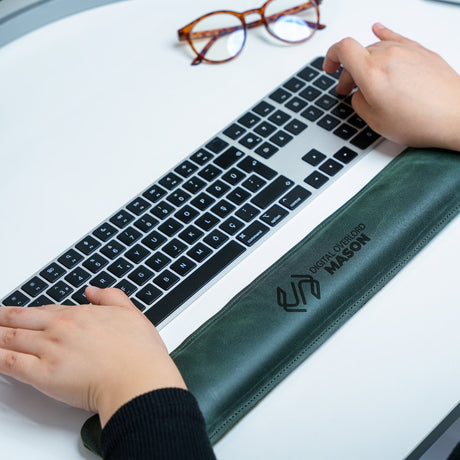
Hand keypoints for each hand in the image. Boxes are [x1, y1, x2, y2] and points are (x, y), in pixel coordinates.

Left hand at [0, 287, 185, 426]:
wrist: (139, 379)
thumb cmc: (138, 352)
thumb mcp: (131, 313)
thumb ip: (111, 297)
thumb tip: (93, 290)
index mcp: (79, 314)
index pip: (44, 311)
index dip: (27, 314)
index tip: (15, 315)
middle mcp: (61, 328)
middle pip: (20, 319)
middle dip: (1, 318)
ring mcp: (50, 350)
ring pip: (10, 338)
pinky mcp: (43, 375)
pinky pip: (9, 363)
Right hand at [323, 23, 459, 149]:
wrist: (455, 117)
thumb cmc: (420, 120)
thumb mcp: (375, 121)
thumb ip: (359, 102)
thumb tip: (359, 94)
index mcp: (372, 72)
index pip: (343, 48)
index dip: (331, 57)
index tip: (329, 68)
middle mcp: (388, 55)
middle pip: (359, 53)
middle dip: (348, 70)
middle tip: (346, 89)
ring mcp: (407, 50)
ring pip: (376, 48)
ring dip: (365, 62)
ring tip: (366, 79)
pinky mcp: (422, 52)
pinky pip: (397, 37)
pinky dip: (384, 35)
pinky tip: (379, 30)